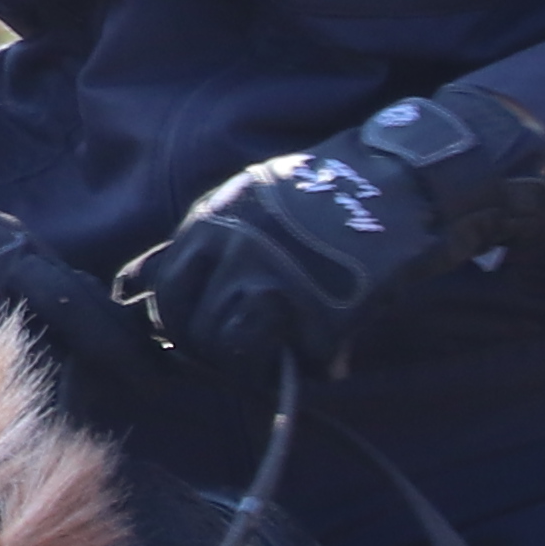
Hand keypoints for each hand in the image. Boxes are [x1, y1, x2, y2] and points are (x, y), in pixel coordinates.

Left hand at [115, 86, 544, 386]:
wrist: (405, 180)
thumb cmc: (329, 194)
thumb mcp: (247, 199)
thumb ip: (201, 244)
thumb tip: (138, 288)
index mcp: (210, 223)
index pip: (161, 292)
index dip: (177, 320)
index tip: (197, 332)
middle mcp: (232, 251)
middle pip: (191, 329)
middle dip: (211, 350)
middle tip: (245, 352)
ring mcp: (274, 282)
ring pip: (231, 349)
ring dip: (253, 364)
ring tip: (279, 357)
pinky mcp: (319, 313)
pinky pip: (295, 360)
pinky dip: (306, 365)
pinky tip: (325, 352)